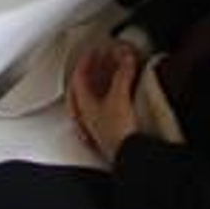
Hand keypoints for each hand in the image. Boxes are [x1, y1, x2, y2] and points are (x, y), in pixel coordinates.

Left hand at [66, 38, 141, 162]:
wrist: (131, 155)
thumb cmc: (118, 132)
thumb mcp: (119, 96)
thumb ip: (122, 74)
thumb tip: (125, 60)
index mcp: (83, 105)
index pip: (78, 78)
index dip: (85, 63)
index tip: (92, 52)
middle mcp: (87, 116)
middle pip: (85, 88)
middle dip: (94, 71)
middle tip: (102, 60)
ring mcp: (97, 125)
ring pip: (95, 98)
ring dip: (103, 83)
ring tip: (112, 73)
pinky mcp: (110, 132)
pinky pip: (106, 107)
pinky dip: (111, 95)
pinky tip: (121, 95)